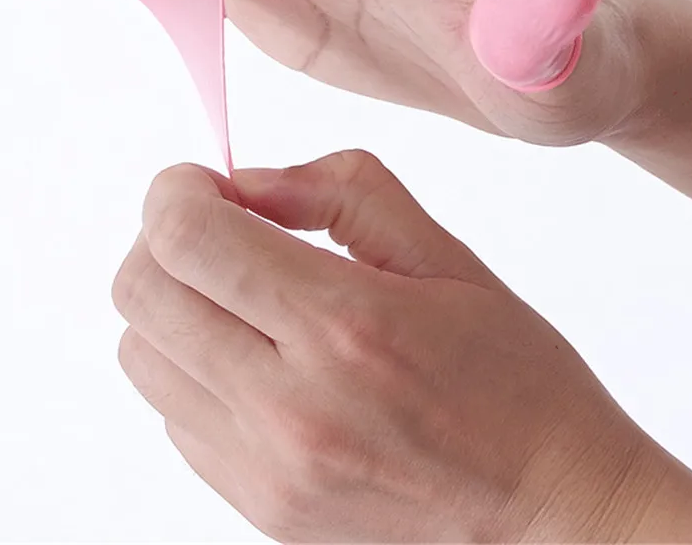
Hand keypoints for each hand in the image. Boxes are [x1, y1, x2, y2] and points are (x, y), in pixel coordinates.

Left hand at [114, 150, 660, 541]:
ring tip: (237, 290)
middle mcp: (291, 406)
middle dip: (161, 236)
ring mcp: (266, 469)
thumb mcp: (445, 254)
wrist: (550, 510)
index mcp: (346, 325)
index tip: (200, 180)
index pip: (188, 238)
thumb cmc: (513, 377)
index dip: (175, 191)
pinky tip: (255, 353)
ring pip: (140, 353)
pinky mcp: (259, 507)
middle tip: (215, 225)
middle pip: (140, 293)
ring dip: (172, 302)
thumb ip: (338, 192)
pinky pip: (172, 414)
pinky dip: (191, 364)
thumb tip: (243, 182)